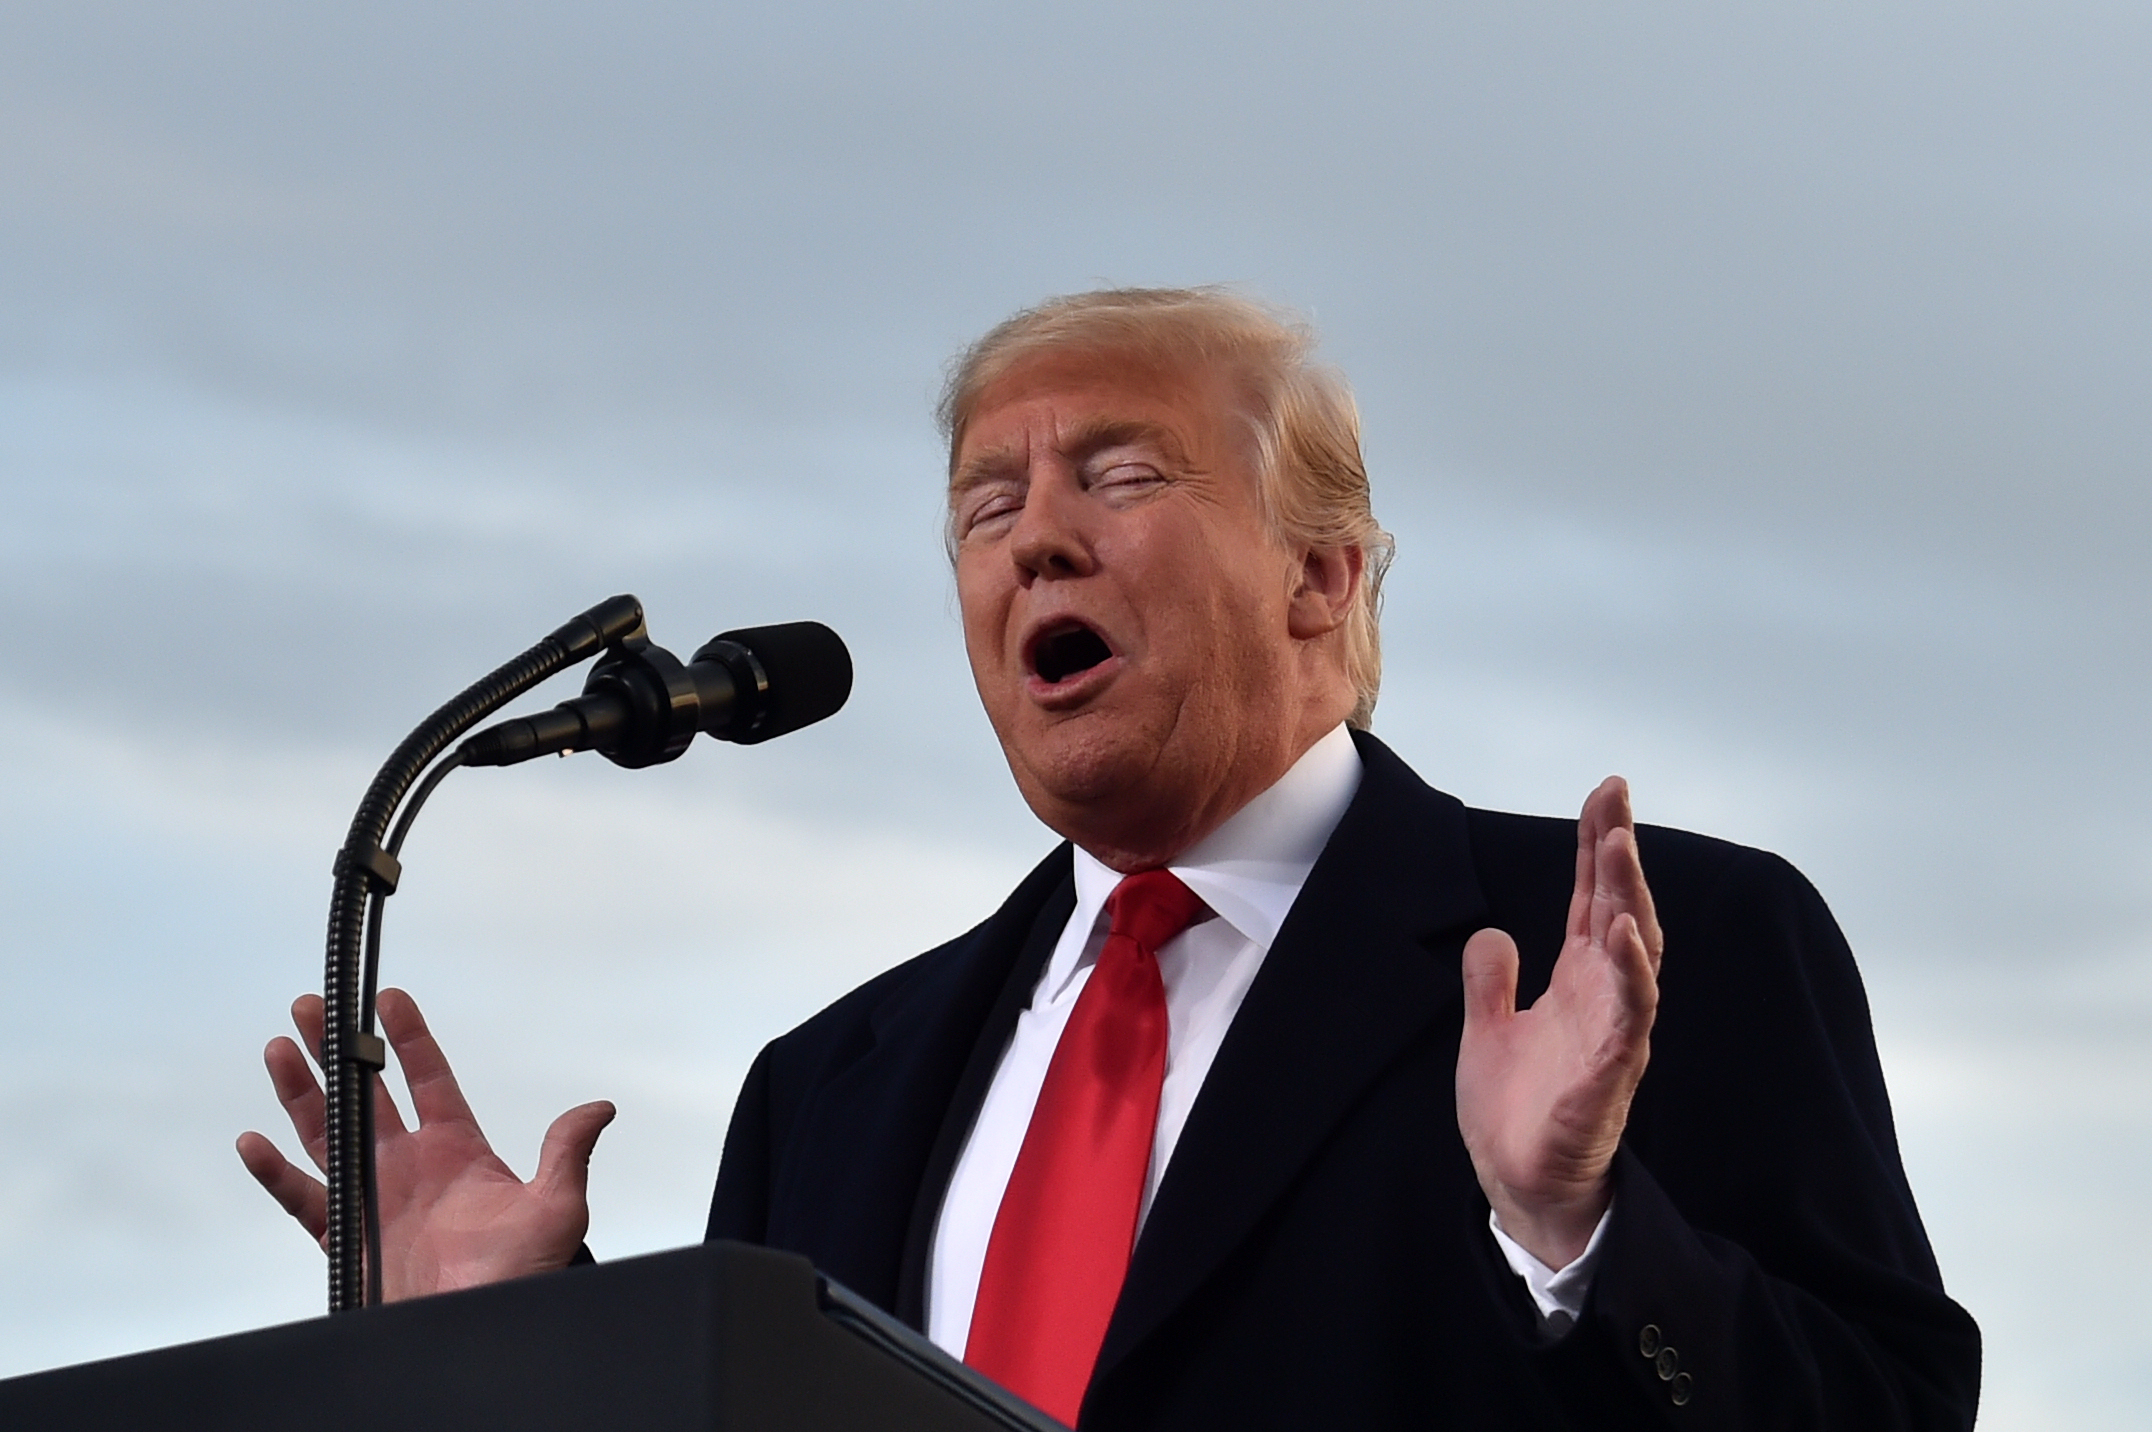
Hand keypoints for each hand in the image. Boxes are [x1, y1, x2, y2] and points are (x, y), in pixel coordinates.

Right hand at [236, 987, 614, 1300]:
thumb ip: (566, 1153)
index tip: (389, 997)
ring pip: (327, 1134)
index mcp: (457, 1152)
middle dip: (339, 1050)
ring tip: (280, 1048)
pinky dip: (275, 1174)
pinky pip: (303, 1200)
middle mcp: (410, 1168)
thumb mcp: (556, 1209)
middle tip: (315, 1006)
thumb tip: (599, 1109)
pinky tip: (254, 1142)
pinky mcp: (347, 1239)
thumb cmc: (523, 1276)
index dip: (409, 1039)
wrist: (482, 1334)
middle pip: (366, 1095)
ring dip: (302, 1094)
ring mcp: (375, 1199)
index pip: (429, 1081)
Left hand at [1455, 776, 1662, 1268]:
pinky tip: (1621, 934)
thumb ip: (1492, 982)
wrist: (1519, 1185)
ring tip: (1617, 848)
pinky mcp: (1610, 1073)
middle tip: (1614, 797)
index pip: (1594, 899)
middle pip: (1621, 909)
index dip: (1599, 846)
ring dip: (1629, 900)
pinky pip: (1629, 1016)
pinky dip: (1629, 974)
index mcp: (1578, 982)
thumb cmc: (1517, 1112)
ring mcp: (1614, 1033)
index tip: (1606, 793)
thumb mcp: (1488, 1031)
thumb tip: (1493, 934)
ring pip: (1634, 954)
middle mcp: (1605, 998)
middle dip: (1618, 852)